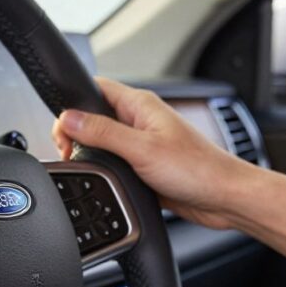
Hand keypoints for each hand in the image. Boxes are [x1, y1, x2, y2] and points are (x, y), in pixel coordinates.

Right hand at [52, 77, 257, 229]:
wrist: (223, 198)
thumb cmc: (197, 169)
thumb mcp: (141, 149)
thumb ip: (102, 132)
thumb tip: (69, 118)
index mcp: (141, 105)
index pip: (96, 88)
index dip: (73, 103)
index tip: (62, 128)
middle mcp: (141, 120)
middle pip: (95, 115)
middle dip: (77, 132)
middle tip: (70, 152)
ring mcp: (143, 143)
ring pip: (104, 141)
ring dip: (91, 152)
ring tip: (85, 165)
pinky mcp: (145, 165)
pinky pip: (116, 162)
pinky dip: (105, 169)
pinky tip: (104, 179)